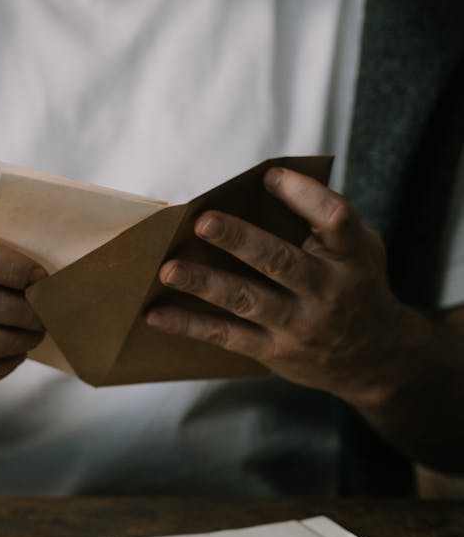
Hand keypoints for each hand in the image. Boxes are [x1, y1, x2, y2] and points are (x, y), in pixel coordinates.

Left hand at [146, 167, 419, 403]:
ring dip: (205, 283)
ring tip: (169, 269)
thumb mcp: (361, 249)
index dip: (304, 195)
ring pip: (247, 301)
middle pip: (281, 262)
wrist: (380, 359)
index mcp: (351, 256)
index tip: (270, 176)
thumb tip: (267, 184)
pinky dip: (190, 325)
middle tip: (202, 221)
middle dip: (240, 240)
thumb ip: (326, 222)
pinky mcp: (275, 352)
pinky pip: (228, 337)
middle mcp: (328, 291)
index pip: (334, 219)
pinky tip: (156, 314)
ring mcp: (300, 325)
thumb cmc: (357, 284)